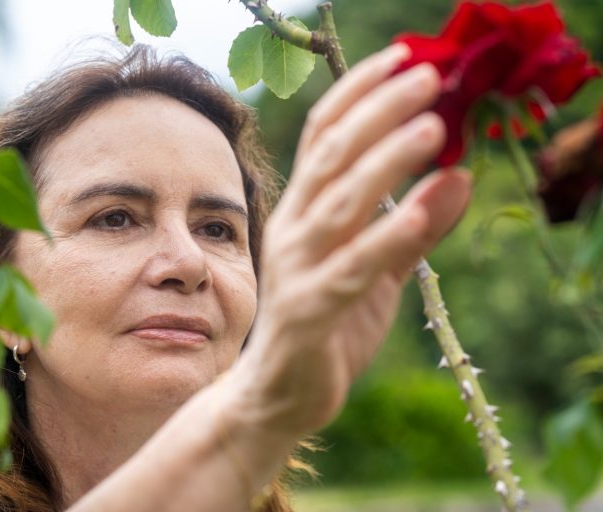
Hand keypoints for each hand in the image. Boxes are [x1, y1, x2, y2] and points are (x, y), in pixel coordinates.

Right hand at [230, 44, 471, 435]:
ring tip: (430, 129)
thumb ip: (414, 225)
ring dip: (384, 163)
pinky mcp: (309, 312)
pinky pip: (350, 269)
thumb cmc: (327, 325)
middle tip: (428, 76)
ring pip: (339, 204)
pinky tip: (420, 211)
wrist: (280, 393)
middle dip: (379, 111)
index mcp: (305, 211)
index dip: (360, 93)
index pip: (326, 136)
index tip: (403, 57)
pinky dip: (386, 238)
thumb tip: (460, 175)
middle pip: (332, 157)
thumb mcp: (379, 269)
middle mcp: (293, 229)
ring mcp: (297, 269)